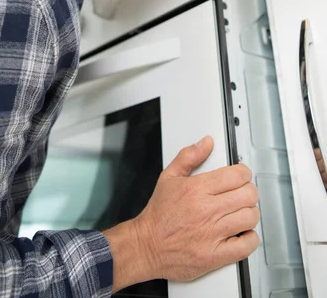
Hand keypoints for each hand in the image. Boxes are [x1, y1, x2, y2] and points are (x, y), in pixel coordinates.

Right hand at [134, 136, 258, 282]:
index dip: (244, 172)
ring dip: (250, 212)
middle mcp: (206, 210)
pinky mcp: (215, 255)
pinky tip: (242, 232)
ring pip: (250, 217)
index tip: (241, 175)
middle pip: (248, 195)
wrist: (146, 245)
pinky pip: (246, 245)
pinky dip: (250, 238)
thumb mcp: (168, 177)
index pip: (236, 175)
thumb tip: (206, 143)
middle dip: (249, 191)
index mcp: (197, 189)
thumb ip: (189, 156)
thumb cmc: (158, 214)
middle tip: (242, 193)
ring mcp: (212, 234)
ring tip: (241, 211)